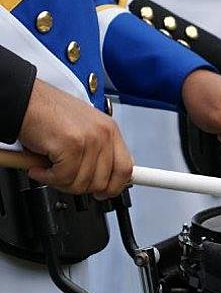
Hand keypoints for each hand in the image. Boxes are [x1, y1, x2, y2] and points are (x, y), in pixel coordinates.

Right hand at [19, 79, 132, 197]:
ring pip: (82, 183)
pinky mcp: (71, 146)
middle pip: (103, 181)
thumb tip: (103, 175)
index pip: (125, 168)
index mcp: (109, 130)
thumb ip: (96, 150)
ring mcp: (89, 140)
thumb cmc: (48, 112)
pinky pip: (63, 178)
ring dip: (60, 182)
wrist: (24, 99)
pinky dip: (47, 177)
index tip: (105, 192)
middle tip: (64, 178)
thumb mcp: (82, 128)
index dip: (115, 186)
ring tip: (49, 169)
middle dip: (80, 186)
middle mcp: (103, 134)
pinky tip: (40, 167)